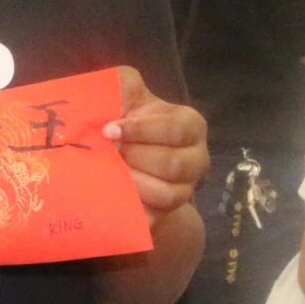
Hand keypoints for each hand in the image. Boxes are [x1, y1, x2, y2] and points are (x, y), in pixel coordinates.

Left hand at [105, 67, 207, 219]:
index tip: (109, 130)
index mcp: (190, 126)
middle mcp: (195, 159)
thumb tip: (118, 90)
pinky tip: (113, 198)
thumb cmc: (125, 118)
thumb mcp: (125, 91)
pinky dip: (133, 211)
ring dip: (134, 183)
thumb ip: (123, 83)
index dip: (141, 130)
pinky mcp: (164, 214)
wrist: (117, 156)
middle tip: (112, 153)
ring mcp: (184, 190)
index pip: (175, 129)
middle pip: (174, 165)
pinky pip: (154, 220)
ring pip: (168, 195)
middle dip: (136, 158)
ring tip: (111, 173)